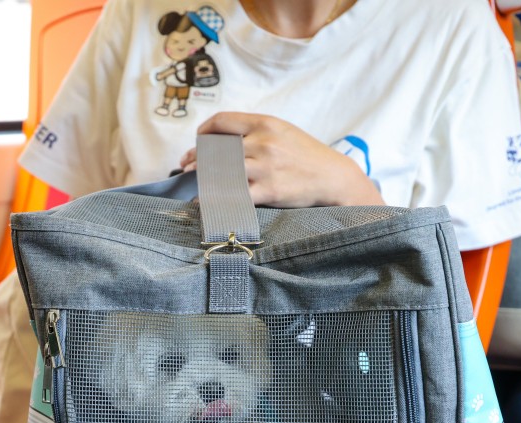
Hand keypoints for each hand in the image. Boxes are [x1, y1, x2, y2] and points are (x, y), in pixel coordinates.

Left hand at [180, 112, 383, 207]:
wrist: (334, 178)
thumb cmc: (308, 157)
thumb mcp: (284, 132)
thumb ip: (257, 132)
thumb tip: (225, 140)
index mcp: (265, 123)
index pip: (223, 121)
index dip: (204, 131)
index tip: (197, 141)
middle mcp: (263, 142)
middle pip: (216, 147)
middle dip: (196, 159)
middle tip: (186, 168)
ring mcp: (265, 167)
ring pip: (220, 171)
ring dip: (202, 179)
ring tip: (194, 184)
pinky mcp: (268, 190)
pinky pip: (232, 195)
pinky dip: (214, 200)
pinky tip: (204, 203)